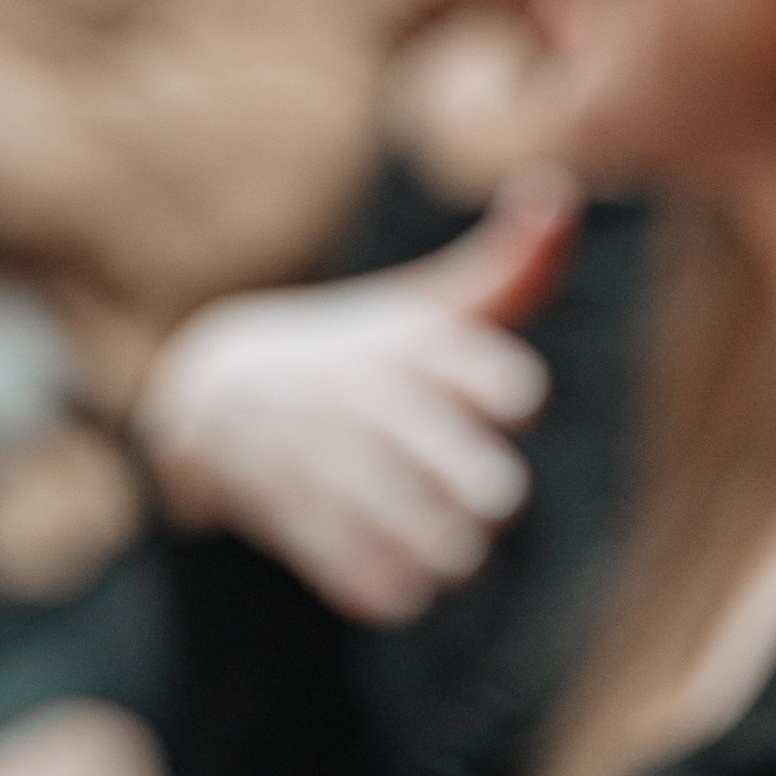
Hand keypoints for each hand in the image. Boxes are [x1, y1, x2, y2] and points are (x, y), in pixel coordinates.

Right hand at [132, 170, 577, 623]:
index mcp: (407, 344)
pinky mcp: (290, 515)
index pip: (475, 364)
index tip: (512, 396)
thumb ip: (508, 268)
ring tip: (452, 550)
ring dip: (443, 549)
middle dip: (482, 485)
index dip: (504, 384)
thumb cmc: (362, 352)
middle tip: (491, 495)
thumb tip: (561, 188)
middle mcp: (362, 396)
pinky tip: (403, 581)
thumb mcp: (424, 303)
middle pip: (449, 456)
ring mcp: (320, 457)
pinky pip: (357, 573)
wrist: (214, 389)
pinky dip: (388, 587)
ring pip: (409, 525)